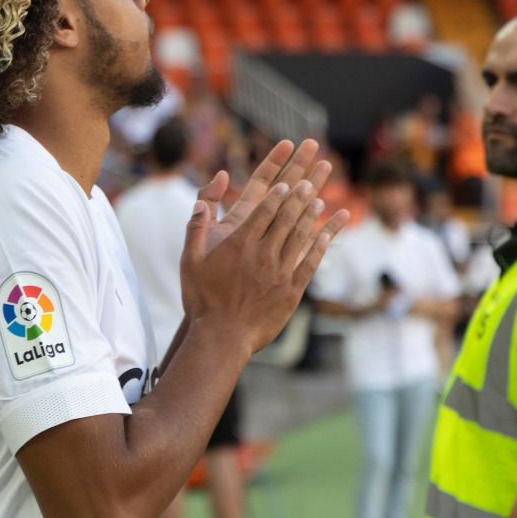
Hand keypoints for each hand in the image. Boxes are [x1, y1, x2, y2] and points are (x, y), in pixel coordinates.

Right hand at [182, 147, 348, 355]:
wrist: (221, 337)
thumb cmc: (202, 300)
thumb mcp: (190, 261)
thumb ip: (196, 229)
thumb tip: (200, 203)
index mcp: (240, 243)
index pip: (264, 211)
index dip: (277, 194)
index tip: (287, 182)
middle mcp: (263, 253)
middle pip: (286, 218)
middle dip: (300, 196)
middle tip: (310, 180)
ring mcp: (280, 272)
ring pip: (300, 237)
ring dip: (311, 216)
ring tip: (319, 199)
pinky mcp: (291, 291)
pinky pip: (309, 263)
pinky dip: (319, 246)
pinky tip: (326, 234)